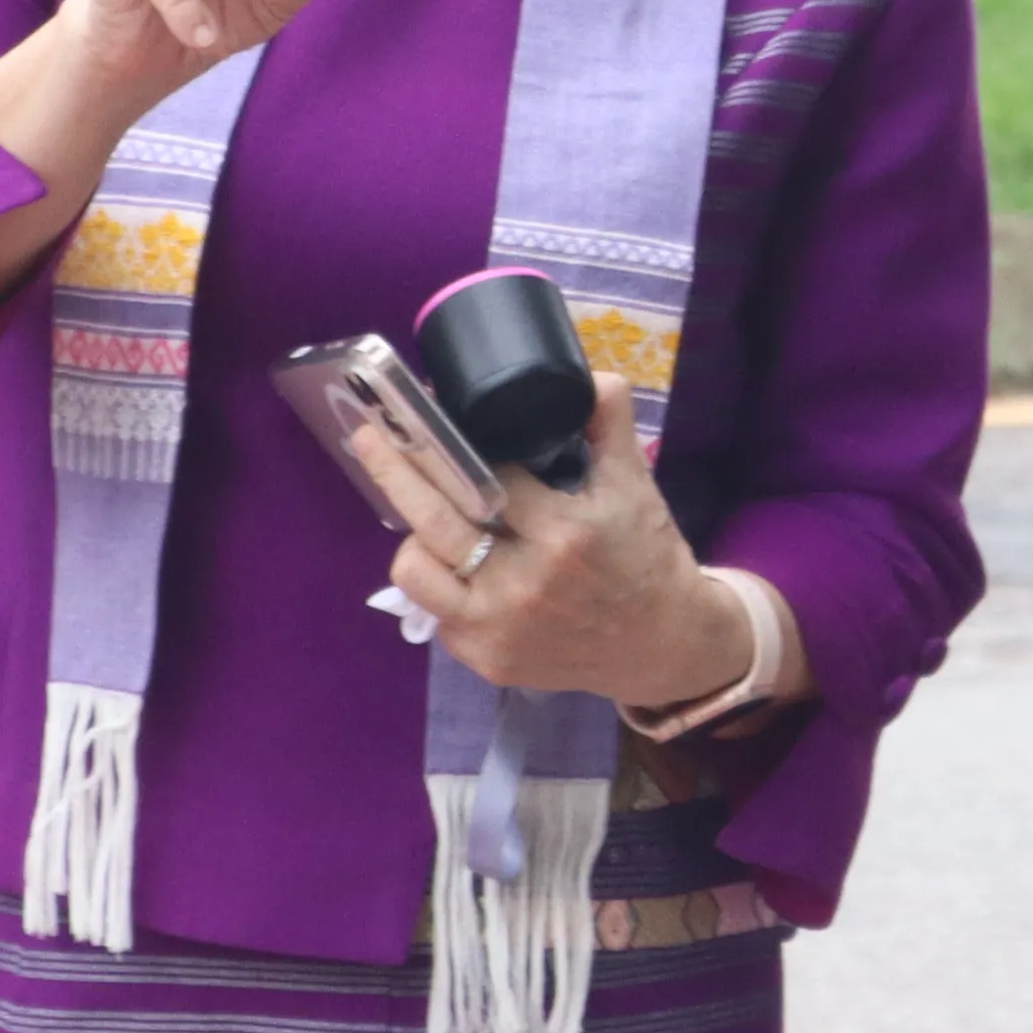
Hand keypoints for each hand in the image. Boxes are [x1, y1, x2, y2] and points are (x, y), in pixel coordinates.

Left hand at [389, 375, 767, 712]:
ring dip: (414, 536)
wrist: (664, 644)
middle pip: (437, 518)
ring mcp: (500, 628)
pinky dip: (441, 582)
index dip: (456, 442)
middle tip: (369, 434)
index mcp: (563, 533)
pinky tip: (456, 563)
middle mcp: (525, 584)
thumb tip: (589, 372)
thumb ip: (610, 421)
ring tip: (424, 515)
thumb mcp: (636, 483)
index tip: (427, 414)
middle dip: (394, 469)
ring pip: (417, 571)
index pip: (488, 476)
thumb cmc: (646, 556)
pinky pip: (435, 612)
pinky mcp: (487, 660)